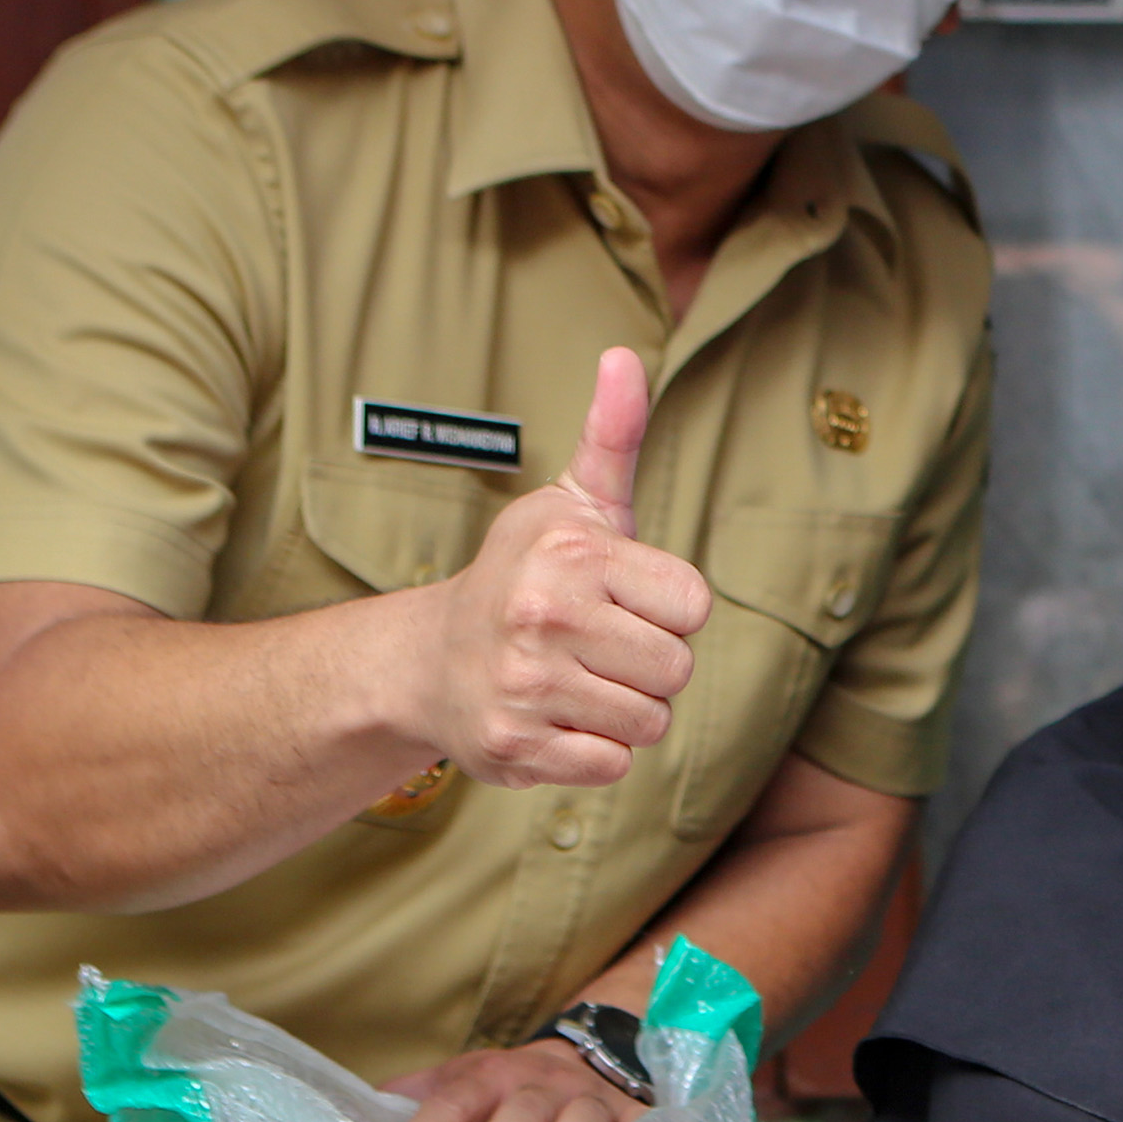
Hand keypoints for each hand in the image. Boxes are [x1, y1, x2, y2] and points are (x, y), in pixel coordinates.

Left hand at [383, 1036, 647, 1121]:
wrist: (592, 1053)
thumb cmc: (512, 1086)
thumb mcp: (466, 1077)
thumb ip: (420, 1096)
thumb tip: (358, 1119)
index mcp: (494, 1075)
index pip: (456, 1097)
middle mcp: (543, 1084)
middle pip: (523, 1106)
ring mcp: (591, 1099)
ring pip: (583, 1116)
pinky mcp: (634, 1117)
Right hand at [412, 347, 717, 787]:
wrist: (428, 662)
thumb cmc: (523, 577)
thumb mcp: (569, 503)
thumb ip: (613, 435)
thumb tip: (626, 355)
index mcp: (571, 553)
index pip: (694, 605)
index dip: (666, 610)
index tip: (618, 600)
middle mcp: (544, 615)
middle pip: (677, 669)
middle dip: (649, 665)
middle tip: (595, 647)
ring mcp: (526, 686)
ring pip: (650, 722)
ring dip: (624, 711)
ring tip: (575, 682)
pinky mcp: (516, 746)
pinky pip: (613, 765)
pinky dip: (594, 752)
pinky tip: (555, 721)